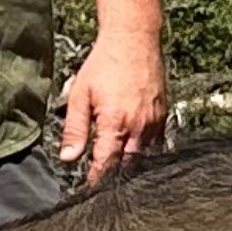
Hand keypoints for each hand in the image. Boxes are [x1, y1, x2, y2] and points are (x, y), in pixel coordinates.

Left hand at [59, 28, 169, 183]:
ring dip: (131, 165)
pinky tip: (134, 152)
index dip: (97, 180)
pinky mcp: (163, 114)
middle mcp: (139, 127)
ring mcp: (154, 121)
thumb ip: (75, 130)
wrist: (133, 40)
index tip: (89, 190)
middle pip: (128, 166)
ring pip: (145, 156)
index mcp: (116, 124)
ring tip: (119, 172)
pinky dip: (145, 151)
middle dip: (116, 177)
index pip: (106, 164)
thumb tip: (68, 158)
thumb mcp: (80, 95)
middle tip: (104, 184)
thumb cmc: (104, 64)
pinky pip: (157, 142)